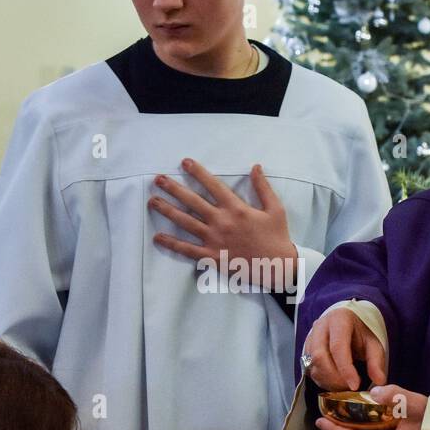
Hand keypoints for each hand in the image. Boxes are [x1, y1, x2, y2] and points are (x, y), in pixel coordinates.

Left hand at [149, 159, 295, 289]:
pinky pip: (187, 250)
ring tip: (152, 201)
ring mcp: (214, 239)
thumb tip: (256, 167)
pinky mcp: (211, 256)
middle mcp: (221, 221)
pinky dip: (172, 244)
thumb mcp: (275, 209)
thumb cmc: (277, 237)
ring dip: (167, 210)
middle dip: (174, 188)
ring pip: (185, 222)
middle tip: (158, 179)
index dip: (197, 172)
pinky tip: (157, 237)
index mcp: (236, 208)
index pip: (212, 185)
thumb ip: (263, 187)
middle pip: (192, 201)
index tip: (184, 162)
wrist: (276, 266)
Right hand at [302, 307, 387, 390]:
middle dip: (334, 377)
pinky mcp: (305, 351)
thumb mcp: (373, 343)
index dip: (345, 369)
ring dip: (328, 381)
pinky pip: (310, 370)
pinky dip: (323, 381)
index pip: (337, 346)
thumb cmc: (359, 333)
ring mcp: (310, 339)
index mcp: (339, 320)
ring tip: (345, 385)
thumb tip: (379, 381)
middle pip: (319, 356)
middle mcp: (320, 327)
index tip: (355, 385)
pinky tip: (336, 382)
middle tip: (350, 387)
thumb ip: (376, 361)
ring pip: (312, 365)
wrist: (346, 325)